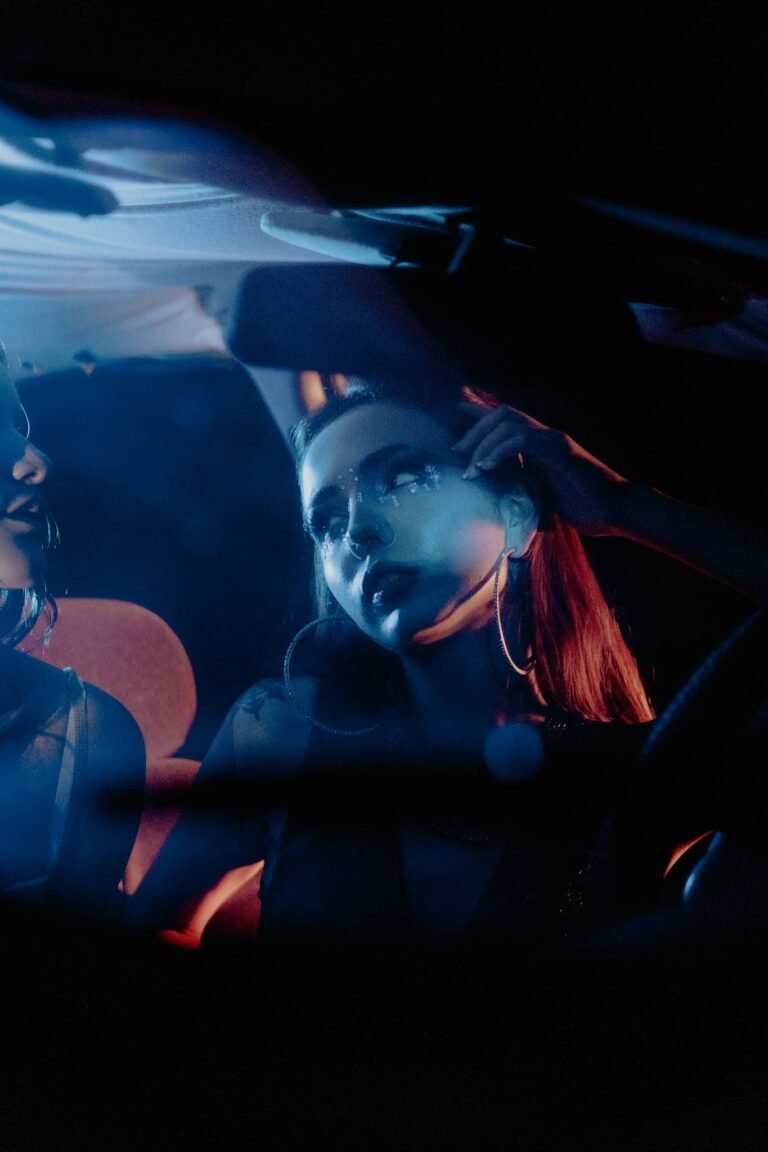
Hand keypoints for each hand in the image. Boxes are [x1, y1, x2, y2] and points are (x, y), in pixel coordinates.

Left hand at [452, 402, 629, 536]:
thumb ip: (524, 490)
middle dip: (475, 429)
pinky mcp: (559, 450)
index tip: (456, 412)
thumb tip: (501, 505)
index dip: (479, 414)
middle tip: (457, 452)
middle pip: (502, 414)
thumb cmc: (584, 506)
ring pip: (509, 422)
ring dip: (484, 443)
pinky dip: (499, 450)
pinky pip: (522, 439)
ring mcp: (552, 440)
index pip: (506, 421)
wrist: (615, 510)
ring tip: (471, 467)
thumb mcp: (543, 497)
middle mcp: (545, 436)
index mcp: (540, 445)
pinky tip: (486, 466)